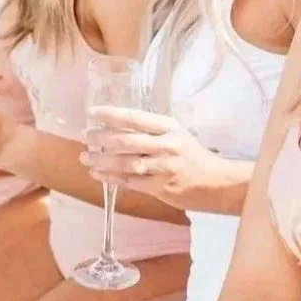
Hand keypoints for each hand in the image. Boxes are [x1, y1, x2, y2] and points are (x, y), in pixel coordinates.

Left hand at [81, 106, 233, 211]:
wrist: (215, 182)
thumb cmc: (193, 155)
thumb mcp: (177, 134)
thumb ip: (153, 130)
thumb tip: (118, 126)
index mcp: (169, 127)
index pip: (135, 118)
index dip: (111, 115)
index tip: (92, 112)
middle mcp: (166, 145)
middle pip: (126, 140)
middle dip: (101, 138)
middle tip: (86, 136)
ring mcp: (162, 167)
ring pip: (125, 162)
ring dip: (101, 160)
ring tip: (85, 157)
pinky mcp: (160, 187)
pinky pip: (129, 181)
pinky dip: (111, 177)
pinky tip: (98, 174)